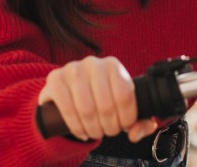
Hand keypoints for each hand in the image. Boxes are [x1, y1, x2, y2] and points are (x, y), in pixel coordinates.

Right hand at [38, 56, 158, 142]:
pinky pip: (67, 109)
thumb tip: (134, 134)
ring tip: (96, 132)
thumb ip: (141, 122)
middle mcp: (93, 63)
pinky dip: (76, 127)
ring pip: (87, 109)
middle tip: (108, 131)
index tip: (123, 125)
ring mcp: (72, 69)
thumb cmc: (102, 99)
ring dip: (93, 129)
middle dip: (109, 126)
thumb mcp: (124, 108)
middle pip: (106, 105)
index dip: (126, 117)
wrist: (70, 91)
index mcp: (113, 65)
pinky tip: (82, 132)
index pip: (124, 95)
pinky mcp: (55, 79)